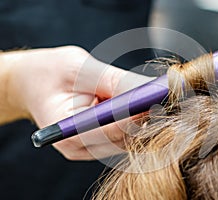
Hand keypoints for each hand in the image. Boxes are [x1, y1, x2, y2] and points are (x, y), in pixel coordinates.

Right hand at [3, 46, 152, 159]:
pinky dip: (136, 120)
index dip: (133, 114)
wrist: (33, 82)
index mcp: (66, 132)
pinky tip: (140, 103)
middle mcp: (79, 147)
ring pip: (128, 140)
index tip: (154, 97)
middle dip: (143, 116)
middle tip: (160, 94)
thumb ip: (112, 80)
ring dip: (143, 119)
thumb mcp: (78, 68)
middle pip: (122, 139)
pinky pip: (125, 136)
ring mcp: (90, 148)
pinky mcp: (100, 143)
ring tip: (150, 95)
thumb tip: (147, 88)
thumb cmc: (50, 72)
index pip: (108, 130)